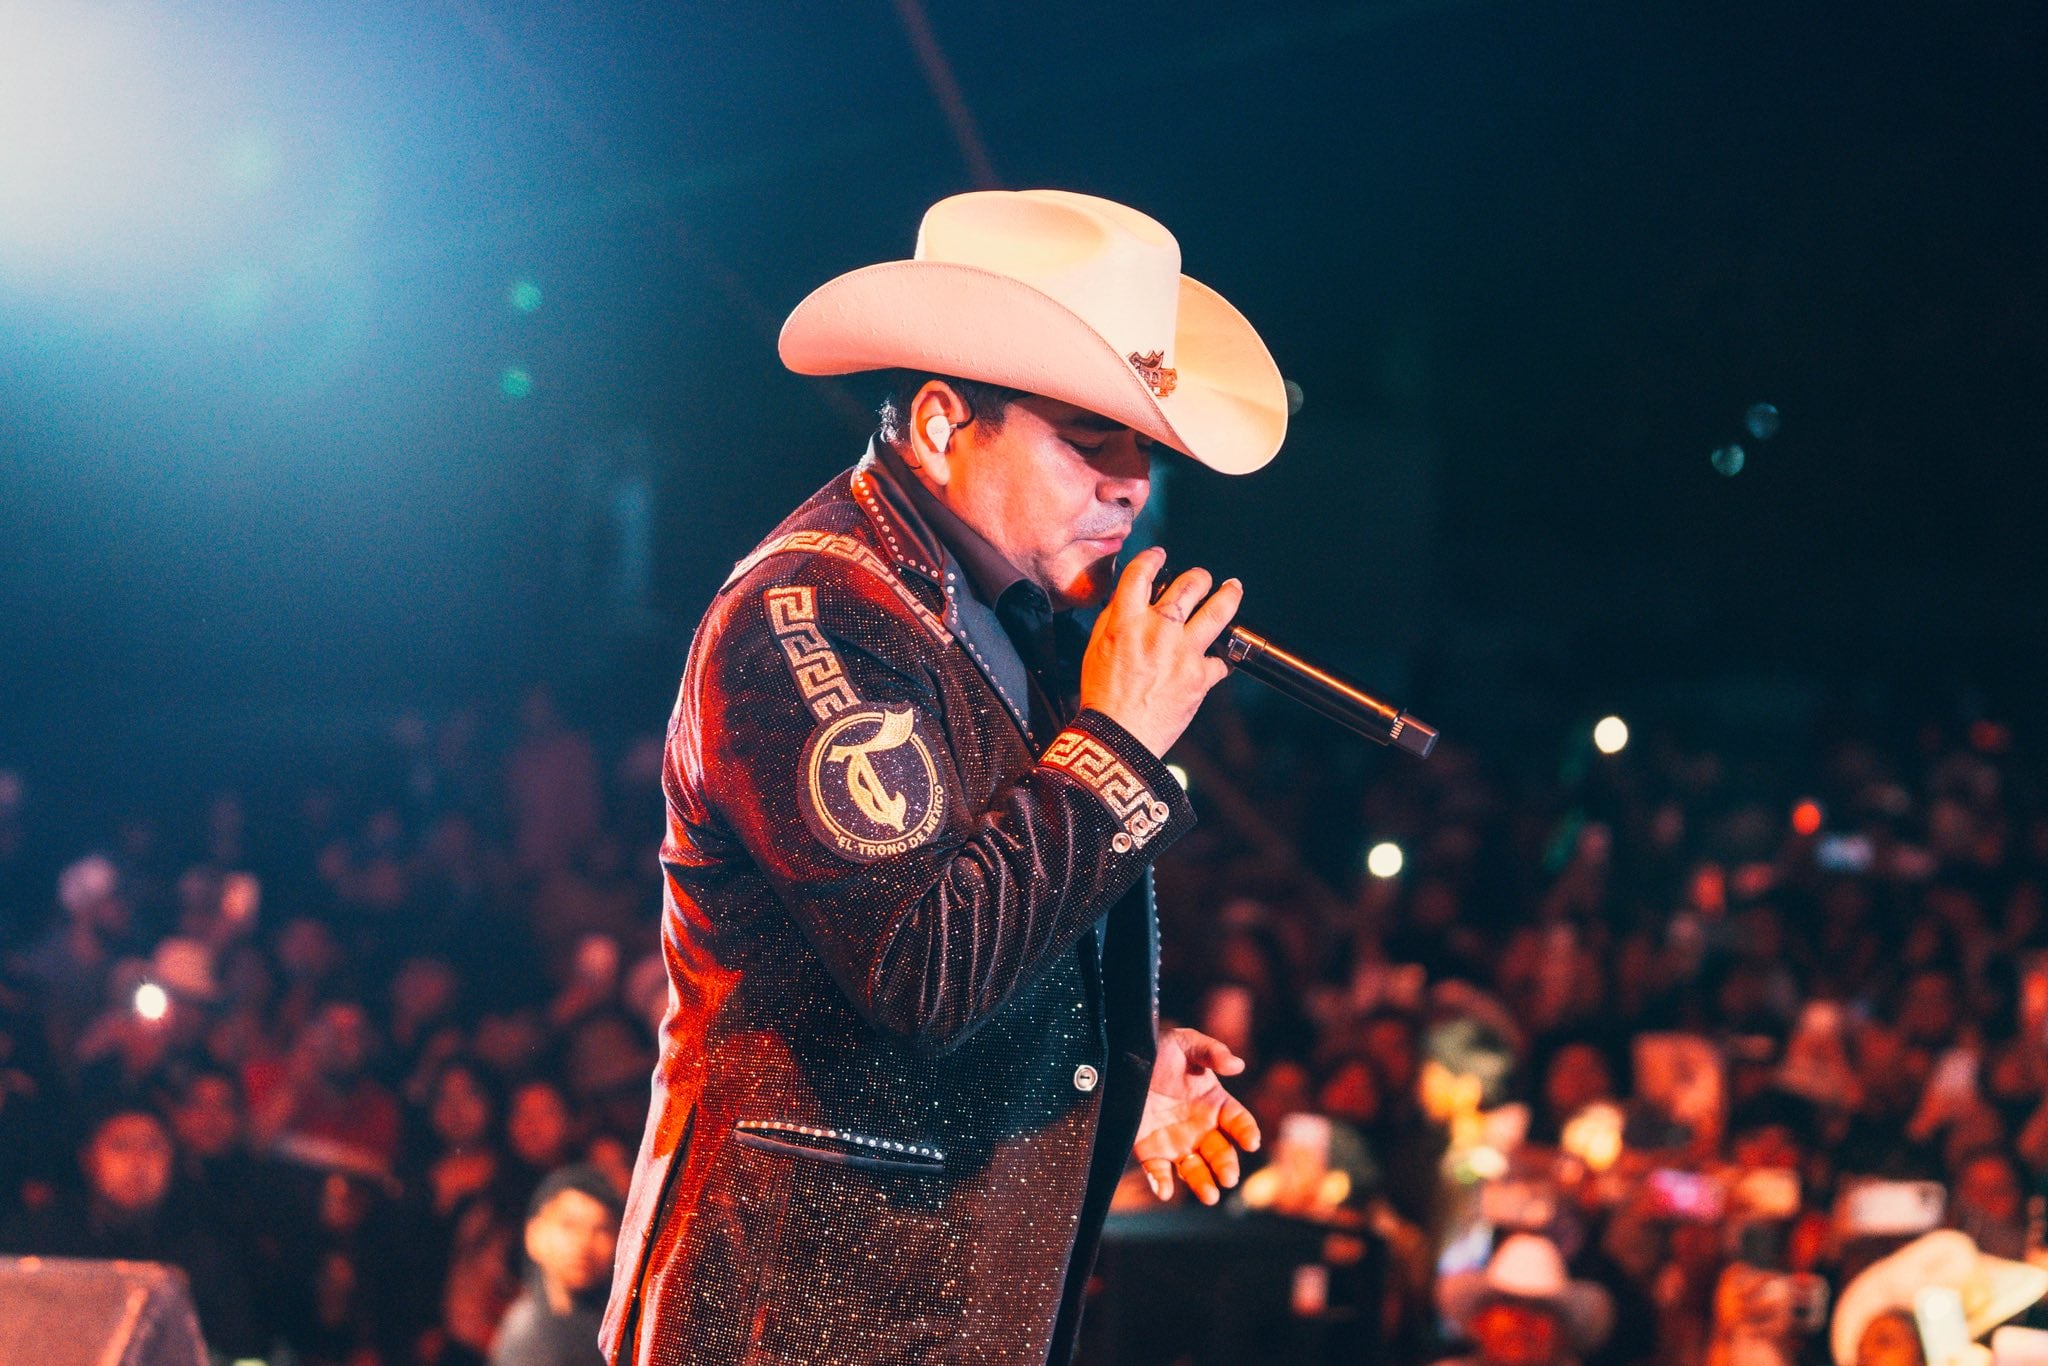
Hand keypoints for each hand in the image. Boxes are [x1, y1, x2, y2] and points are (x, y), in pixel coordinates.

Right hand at [1078, 548, 1240, 757]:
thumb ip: (1111, 621)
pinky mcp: (1201, 676)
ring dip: (1228, 596)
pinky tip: (1223, 659)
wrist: (1118, 738)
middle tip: (1201, 578)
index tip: (1159, 555)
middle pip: (1188, 586)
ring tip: (1233, 588)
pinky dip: (1222, 661)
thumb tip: (1124, 602)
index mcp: (1126, 621)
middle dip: (1198, 577)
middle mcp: (1158, 630)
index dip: (1152, 558)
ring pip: (1217, 612)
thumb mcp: (1094, 650)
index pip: (1141, 573)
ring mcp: (1183, 652)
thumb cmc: (1101, 699)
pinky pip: (1221, 662)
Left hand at [1134, 1026, 1260, 1204]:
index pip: (1238, 1121)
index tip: (1251, 1142)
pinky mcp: (1150, 1150)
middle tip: (1228, 1178)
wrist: (1123, 1058)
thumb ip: (1212, 1052)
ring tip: (1209, 1196)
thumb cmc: (1160, 1049)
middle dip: (1226, 1166)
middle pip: (1221, 1152)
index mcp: (1215, 1103)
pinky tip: (1164, 1191)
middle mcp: (1200, 1127)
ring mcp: (1177, 1142)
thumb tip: (1237, 1065)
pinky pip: (1158, 1171)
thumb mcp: (1186, 1043)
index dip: (1247, 1132)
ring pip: (1194, 1169)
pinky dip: (1162, 1183)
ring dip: (1202, 1184)